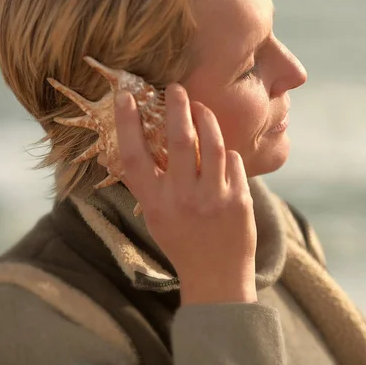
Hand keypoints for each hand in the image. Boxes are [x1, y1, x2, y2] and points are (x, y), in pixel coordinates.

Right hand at [113, 84, 257, 304]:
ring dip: (206, 118)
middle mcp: (183, 198)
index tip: (125, 97)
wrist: (217, 276)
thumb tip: (147, 140)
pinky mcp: (240, 198)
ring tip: (201, 108)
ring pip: (212, 142)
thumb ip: (152, 183)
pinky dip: (226, 151)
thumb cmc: (182, 242)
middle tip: (176, 88)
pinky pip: (233, 160)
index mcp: (155, 204)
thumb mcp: (157, 216)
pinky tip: (221, 151)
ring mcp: (214, 198)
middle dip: (177, 106)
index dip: (127, 123)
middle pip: (178, 139)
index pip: (134, 156)